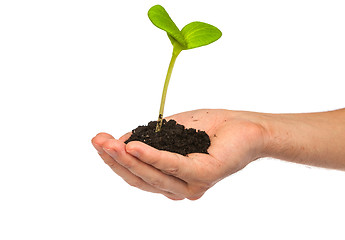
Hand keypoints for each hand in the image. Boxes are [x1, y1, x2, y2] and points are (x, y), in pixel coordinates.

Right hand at [92, 109, 266, 199]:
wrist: (246, 126)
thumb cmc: (211, 129)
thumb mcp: (171, 132)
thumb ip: (148, 140)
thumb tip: (121, 142)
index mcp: (171, 179)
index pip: (136, 174)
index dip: (115, 160)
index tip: (98, 141)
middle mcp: (179, 187)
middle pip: (140, 178)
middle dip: (115, 159)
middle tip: (97, 140)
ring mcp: (192, 184)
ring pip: (152, 175)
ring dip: (128, 159)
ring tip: (109, 143)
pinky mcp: (204, 174)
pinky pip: (172, 165)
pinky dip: (152, 156)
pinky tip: (134, 146)